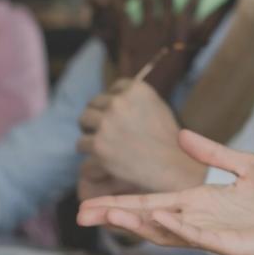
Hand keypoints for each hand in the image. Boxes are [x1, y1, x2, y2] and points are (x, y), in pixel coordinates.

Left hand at [76, 79, 203, 192]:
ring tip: (100, 142)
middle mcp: (119, 102)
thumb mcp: (158, 107)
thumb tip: (116, 95)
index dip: (114, 101)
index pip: (115, 88)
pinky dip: (89, 150)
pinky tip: (101, 156)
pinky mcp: (98, 145)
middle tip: (104, 129)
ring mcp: (107, 123)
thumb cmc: (169, 140)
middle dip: (98, 115)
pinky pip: (81, 143)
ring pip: (84, 120)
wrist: (171, 167)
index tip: (118, 114)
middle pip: (94, 103)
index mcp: (136, 89)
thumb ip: (137, 99)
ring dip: (90, 131)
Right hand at [76, 130, 253, 254]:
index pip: (152, 202)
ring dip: (140, 223)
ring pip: (168, 232)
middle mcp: (200, 220)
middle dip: (116, 216)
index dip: (121, 202)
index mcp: (200, 201)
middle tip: (81, 214)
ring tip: (110, 214)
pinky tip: (159, 217)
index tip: (88, 201)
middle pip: (149, 219)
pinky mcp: (233, 246)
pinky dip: (178, 228)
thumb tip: (181, 134)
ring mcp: (214, 235)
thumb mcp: (246, 165)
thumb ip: (213, 153)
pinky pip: (200, 238)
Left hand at [111, 0, 213, 95]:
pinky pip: (123, 13)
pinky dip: (118, 3)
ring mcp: (147, 31)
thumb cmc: (169, 74)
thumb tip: (209, 15)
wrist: (146, 92)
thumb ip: (199, 35)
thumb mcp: (189, 55)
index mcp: (182, 33)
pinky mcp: (129, 37)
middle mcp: (166, 28)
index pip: (193, 4)